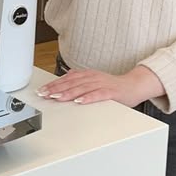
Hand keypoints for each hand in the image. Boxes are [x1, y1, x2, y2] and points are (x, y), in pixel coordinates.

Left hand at [35, 66, 164, 107]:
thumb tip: (64, 81)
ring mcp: (101, 84)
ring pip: (82, 88)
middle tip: (44, 94)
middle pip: (71, 82)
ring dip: (68, 92)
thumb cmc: (112, 87)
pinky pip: (98, 94)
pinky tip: (79, 101)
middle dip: (56, 88)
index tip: (42, 90)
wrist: (133, 85)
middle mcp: (92, 77)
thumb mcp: (93, 82)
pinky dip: (88, 97)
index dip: (53, 84)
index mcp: (87, 74)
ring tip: (56, 97)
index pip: (66, 79)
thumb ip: (79, 82)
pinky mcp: (111, 92)